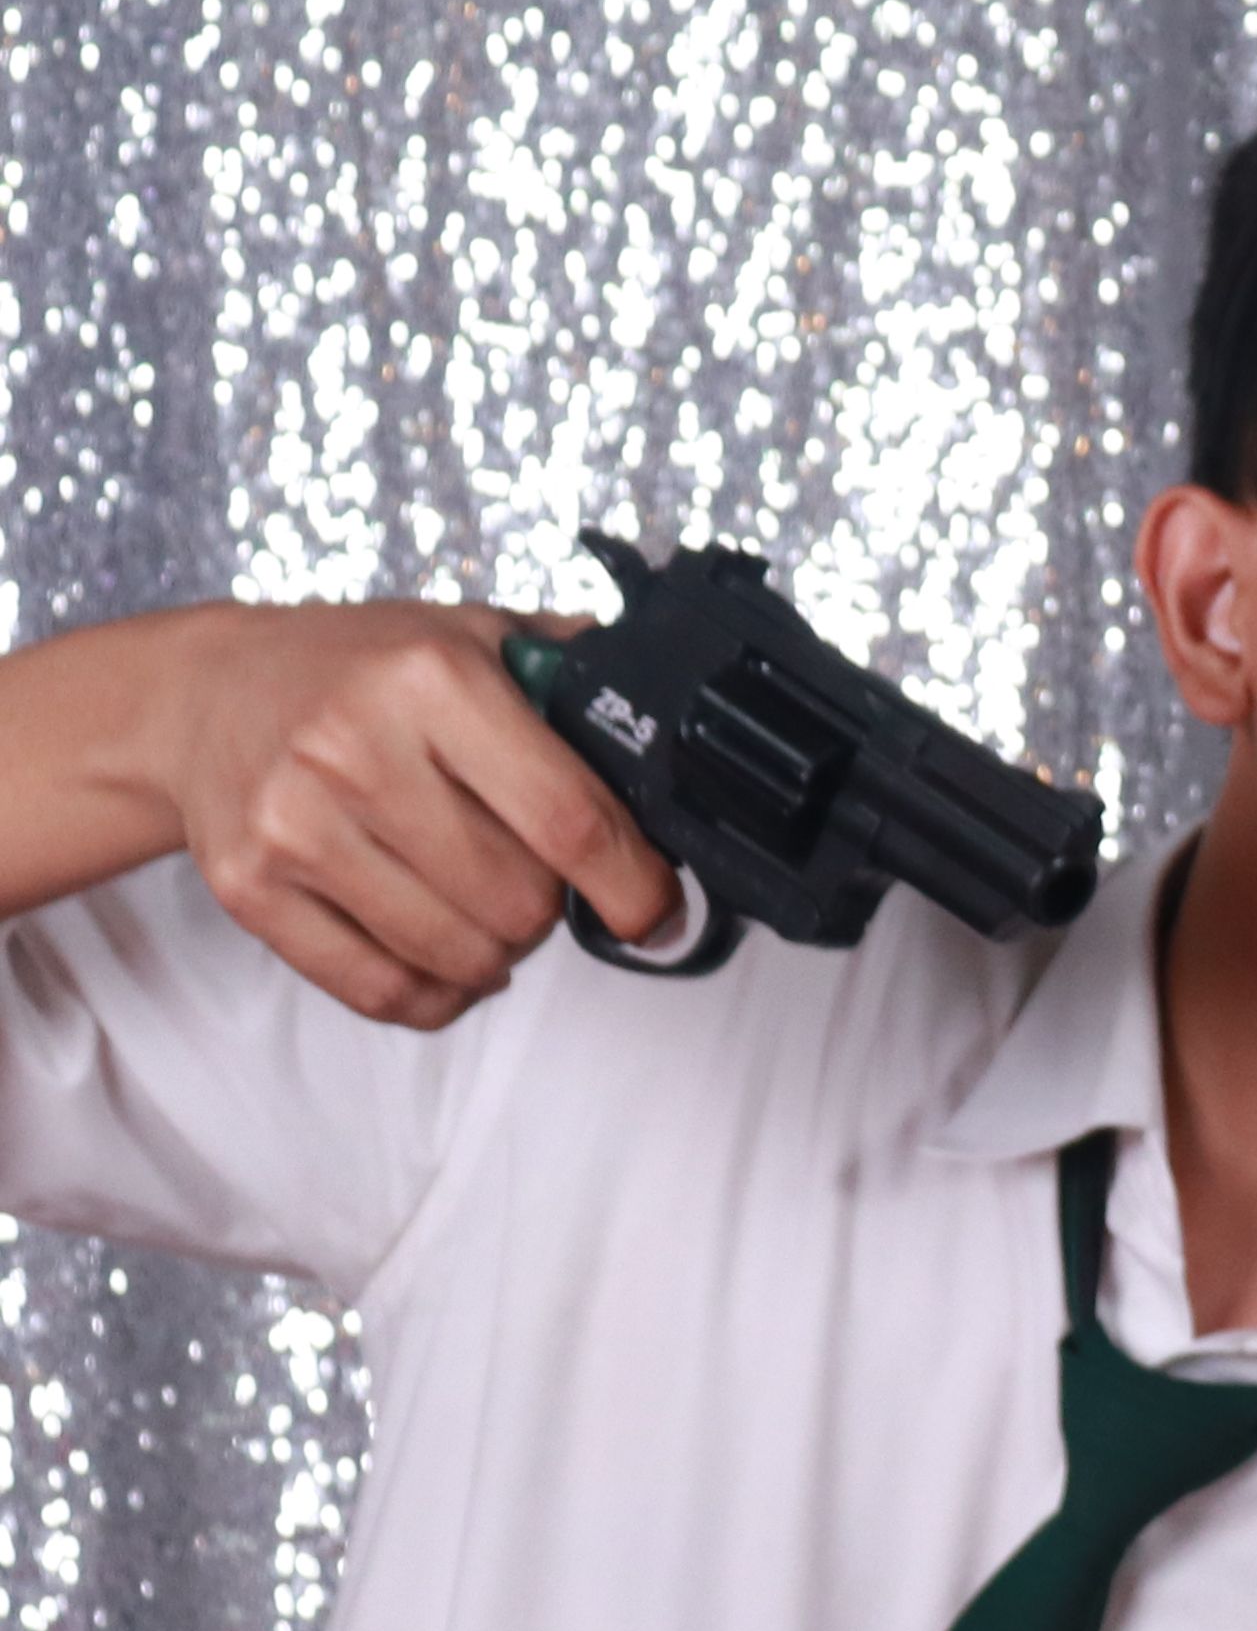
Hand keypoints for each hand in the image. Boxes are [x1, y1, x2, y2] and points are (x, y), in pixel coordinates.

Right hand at [151, 599, 680, 1021]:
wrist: (206, 692)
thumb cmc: (356, 669)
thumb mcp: (471, 636)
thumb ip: (575, 676)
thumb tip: (676, 737)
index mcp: (431, 680)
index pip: (570, 820)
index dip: (635, 886)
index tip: (657, 911)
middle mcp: (356, 750)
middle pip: (519, 902)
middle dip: (552, 909)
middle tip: (536, 880)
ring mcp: (294, 825)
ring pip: (460, 957)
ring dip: (498, 954)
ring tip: (485, 906)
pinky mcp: (250, 890)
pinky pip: (382, 992)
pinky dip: (437, 994)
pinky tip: (444, 956)